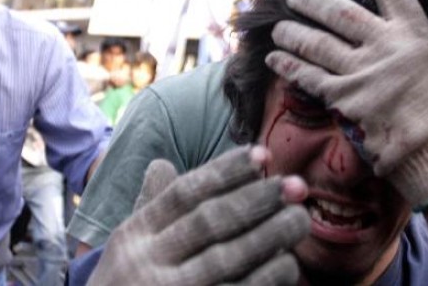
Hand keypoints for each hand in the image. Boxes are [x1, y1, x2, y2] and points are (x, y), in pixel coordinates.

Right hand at [87, 146, 309, 285]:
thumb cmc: (128, 281)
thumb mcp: (129, 242)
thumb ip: (152, 205)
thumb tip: (163, 162)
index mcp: (135, 233)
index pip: (184, 193)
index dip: (225, 170)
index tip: (261, 154)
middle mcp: (148, 262)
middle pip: (210, 221)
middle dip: (256, 199)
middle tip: (295, 184)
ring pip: (227, 258)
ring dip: (270, 236)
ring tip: (300, 217)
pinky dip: (265, 279)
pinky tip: (288, 264)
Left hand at [266, 0, 427, 209]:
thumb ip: (413, 39)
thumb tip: (389, 23)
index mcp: (416, 32)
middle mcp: (386, 46)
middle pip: (340, 12)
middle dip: (311, 0)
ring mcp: (363, 72)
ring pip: (317, 42)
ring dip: (292, 33)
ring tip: (278, 28)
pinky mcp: (344, 98)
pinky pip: (308, 76)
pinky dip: (288, 65)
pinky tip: (274, 59)